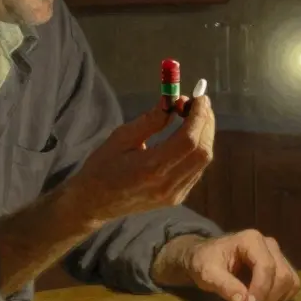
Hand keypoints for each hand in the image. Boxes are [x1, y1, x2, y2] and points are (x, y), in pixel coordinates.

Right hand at [63, 94, 214, 223]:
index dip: (199, 116)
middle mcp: (167, 184)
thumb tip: (173, 101)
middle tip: (200, 103)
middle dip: (206, 123)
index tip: (199, 97)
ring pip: (203, 161)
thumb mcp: (121, 137)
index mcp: (151, 168)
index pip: (188, 140)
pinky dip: (199, 148)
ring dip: (205, 135)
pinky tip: (191, 135)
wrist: (94, 203)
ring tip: (196, 115)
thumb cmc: (102, 167)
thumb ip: (150, 120)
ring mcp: (174, 194)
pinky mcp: (177, 198)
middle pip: (202, 151)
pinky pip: (197, 169)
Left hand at [155, 230, 300, 300]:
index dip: (261, 289)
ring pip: (291, 280)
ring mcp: (277, 254)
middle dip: (269, 296)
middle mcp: (269, 244)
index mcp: (251, 240)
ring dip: (277, 298)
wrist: (205, 257)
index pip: (266, 266)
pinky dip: (282, 297)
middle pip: (282, 275)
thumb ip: (225, 286)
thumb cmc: (205, 261)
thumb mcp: (208, 273)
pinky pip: (292, 284)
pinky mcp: (281, 266)